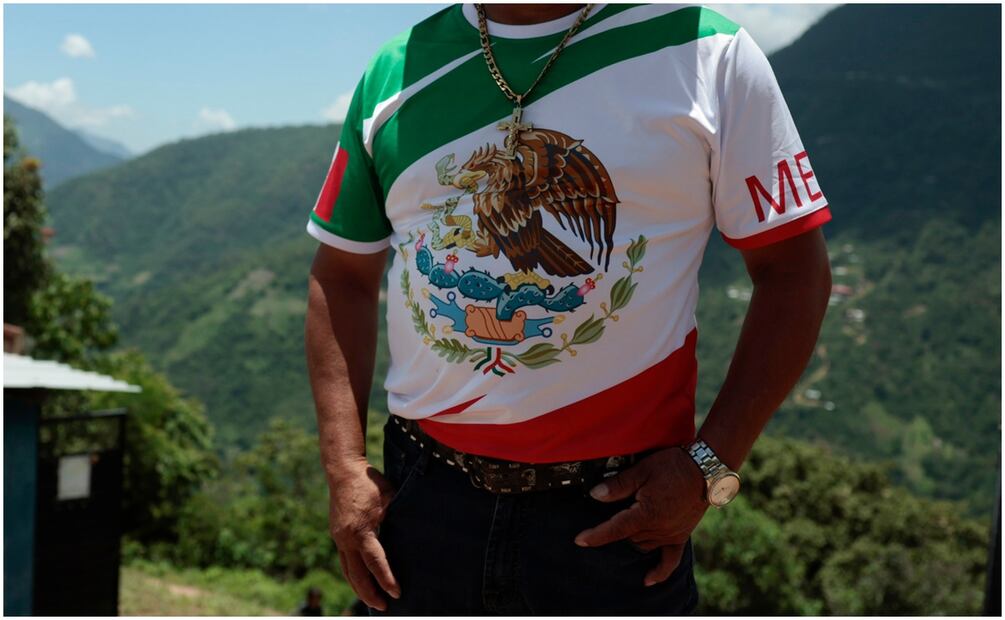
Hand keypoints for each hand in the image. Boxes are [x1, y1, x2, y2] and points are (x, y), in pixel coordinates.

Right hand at [326, 457, 400, 610]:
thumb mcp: (389, 499)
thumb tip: (410, 534)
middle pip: (357, 575)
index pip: (375, 562)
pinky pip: (344, 560)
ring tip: (372, 600)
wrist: (343, 471)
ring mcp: (339, 537)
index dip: (386, 579)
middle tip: (383, 607)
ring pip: (348, 571)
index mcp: (361, 530)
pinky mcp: (336, 534)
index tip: (396, 593)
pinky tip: (361, 580)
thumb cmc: (369, 483)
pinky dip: (353, 574)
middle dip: (370, 593)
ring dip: (359, 587)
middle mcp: (346, 538)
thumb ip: (396, 518)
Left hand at [574, 446, 708, 586]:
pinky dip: (660, 571)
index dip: (596, 535)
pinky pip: (670, 559)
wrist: (705, 469)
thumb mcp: (642, 470)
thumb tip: (595, 495)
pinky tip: (649, 580)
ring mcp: (670, 534)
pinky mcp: (681, 536)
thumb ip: (618, 485)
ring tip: (622, 532)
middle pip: (627, 537)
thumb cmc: (673, 466)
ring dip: (631, 540)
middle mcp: (658, 528)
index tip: (580, 540)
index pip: (615, 528)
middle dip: (615, 531)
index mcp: (646, 513)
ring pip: (643, 545)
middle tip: (605, 519)